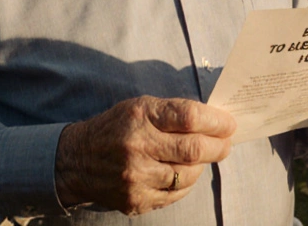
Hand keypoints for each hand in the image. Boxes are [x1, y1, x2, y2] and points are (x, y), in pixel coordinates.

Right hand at [54, 96, 235, 215]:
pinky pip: (176, 194)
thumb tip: (216, 123)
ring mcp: (135, 177)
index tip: (229, 124)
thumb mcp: (140, 107)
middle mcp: (137, 146)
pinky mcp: (135, 200)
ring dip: (202, 166)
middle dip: (218, 146)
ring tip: (201, 158)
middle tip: (226, 144)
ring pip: (188, 174)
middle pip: (194, 149)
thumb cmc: (117, 127)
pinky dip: (186, 183)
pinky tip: (182, 172)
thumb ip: (175, 113)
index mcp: (140, 116)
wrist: (78, 160)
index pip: (189, 117)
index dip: (216, 122)